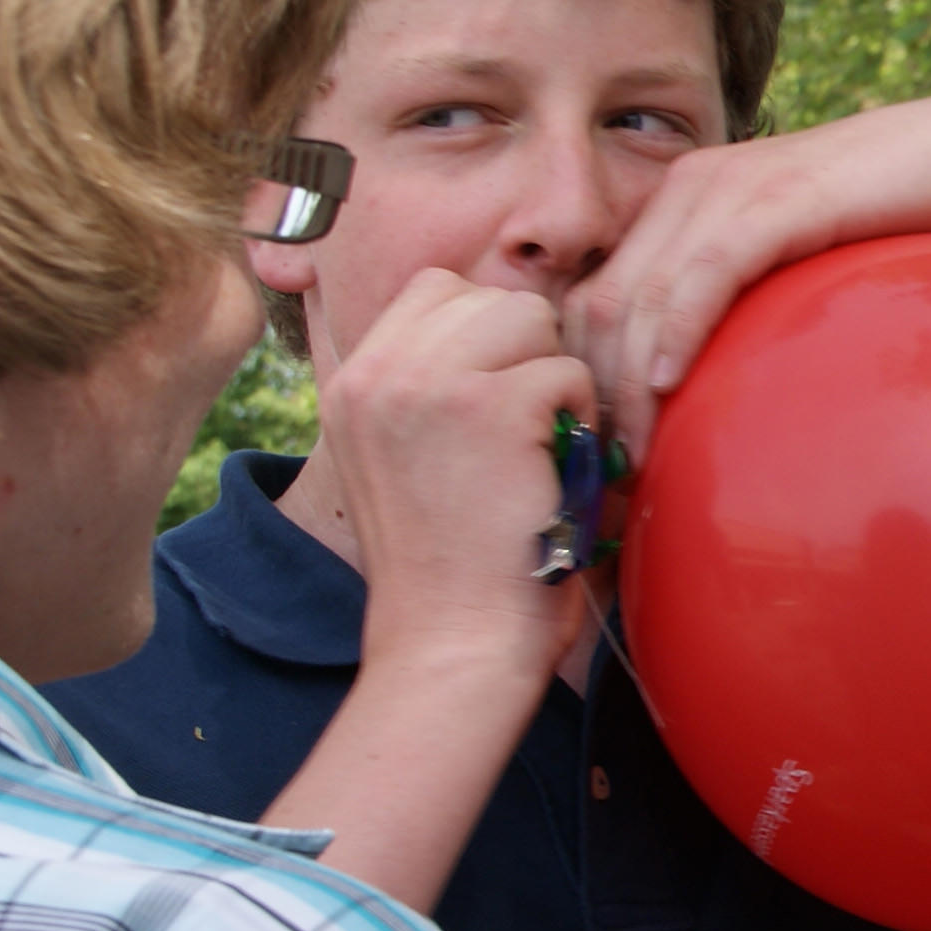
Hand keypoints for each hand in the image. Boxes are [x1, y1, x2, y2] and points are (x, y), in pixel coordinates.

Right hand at [322, 267, 594, 679]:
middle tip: (529, 428)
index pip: (435, 288)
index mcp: (352, 383)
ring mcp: (428, 385)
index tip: (501, 397)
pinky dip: (578, 420)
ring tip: (541, 444)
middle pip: (488, 295)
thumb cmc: (448, 565)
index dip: (487, 331)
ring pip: (530, 318)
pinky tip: (555, 471)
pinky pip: (566, 371)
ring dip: (553, 377)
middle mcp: (377, 374)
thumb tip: (503, 321)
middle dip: (528, 353)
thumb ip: (424, 387)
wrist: (452, 643)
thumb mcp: (398, 460)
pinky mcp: (490, 407)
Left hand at [564, 90, 930, 460]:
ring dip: (623, 387)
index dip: (577, 379)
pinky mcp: (776, 197)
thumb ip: (740, 314)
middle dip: (591, 398)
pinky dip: (676, 332)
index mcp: (678, 206)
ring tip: (631, 457)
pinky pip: (704, 272)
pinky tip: (667, 386)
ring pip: (638, 296)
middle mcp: (687, 190)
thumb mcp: (789, 274)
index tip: (595, 456)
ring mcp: (727, 188)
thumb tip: (703, 406)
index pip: (590, 300)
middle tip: (603, 478)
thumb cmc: (888, 231)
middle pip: (598, 307)